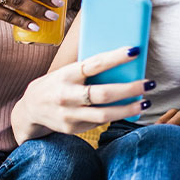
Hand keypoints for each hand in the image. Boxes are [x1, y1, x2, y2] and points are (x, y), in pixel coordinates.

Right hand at [11, 46, 151, 141]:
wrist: (30, 109)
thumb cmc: (56, 84)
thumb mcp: (66, 71)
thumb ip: (87, 70)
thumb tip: (121, 64)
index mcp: (66, 74)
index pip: (94, 64)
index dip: (115, 57)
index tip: (135, 51)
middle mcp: (67, 95)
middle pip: (103, 93)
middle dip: (130, 89)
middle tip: (149, 83)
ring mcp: (69, 115)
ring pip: (104, 114)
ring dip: (128, 109)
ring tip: (145, 102)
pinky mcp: (72, 128)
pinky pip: (99, 123)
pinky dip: (115, 116)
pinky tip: (127, 111)